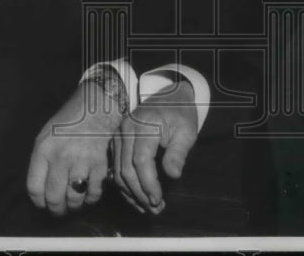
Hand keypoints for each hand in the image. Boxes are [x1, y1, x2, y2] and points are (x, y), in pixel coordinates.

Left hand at [26, 81, 122, 214]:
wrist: (94, 108)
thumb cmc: (68, 122)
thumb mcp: (46, 136)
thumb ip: (41, 161)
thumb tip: (41, 189)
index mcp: (44, 149)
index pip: (34, 187)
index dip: (38, 201)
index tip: (42, 204)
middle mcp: (61, 157)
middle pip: (54, 197)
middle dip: (56, 209)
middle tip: (58, 210)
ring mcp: (81, 161)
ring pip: (74, 198)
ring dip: (73, 205)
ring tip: (73, 203)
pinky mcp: (99, 164)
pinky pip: (94, 192)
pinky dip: (91, 198)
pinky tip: (89, 194)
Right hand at [112, 80, 197, 213]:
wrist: (170, 95)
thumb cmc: (180, 113)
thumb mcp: (187, 130)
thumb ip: (178, 152)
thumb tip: (173, 175)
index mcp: (145, 124)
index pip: (141, 160)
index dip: (148, 183)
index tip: (158, 200)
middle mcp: (126, 129)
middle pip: (126, 168)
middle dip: (140, 193)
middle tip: (155, 208)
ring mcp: (119, 134)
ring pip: (118, 171)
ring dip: (132, 193)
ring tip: (148, 207)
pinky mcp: (117, 141)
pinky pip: (116, 167)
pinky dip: (125, 185)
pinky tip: (137, 197)